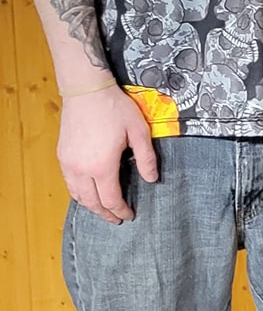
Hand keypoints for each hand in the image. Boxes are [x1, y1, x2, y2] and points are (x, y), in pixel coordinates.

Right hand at [59, 86, 157, 224]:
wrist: (86, 91)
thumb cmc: (115, 108)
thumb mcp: (139, 132)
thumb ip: (146, 158)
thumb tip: (152, 179)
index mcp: (102, 166)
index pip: (111, 199)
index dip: (121, 210)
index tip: (130, 215)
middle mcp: (81, 170)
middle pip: (92, 202)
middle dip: (105, 213)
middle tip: (116, 219)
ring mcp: (68, 163)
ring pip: (77, 195)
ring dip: (90, 206)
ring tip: (102, 209)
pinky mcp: (61, 156)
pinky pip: (69, 183)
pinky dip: (79, 193)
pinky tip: (87, 192)